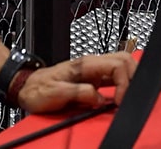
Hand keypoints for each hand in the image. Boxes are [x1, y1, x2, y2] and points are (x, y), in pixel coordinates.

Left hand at [15, 51, 137, 112]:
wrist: (26, 87)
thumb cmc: (38, 89)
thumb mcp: (56, 93)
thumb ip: (79, 93)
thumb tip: (99, 98)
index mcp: (86, 64)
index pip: (117, 64)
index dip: (124, 83)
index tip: (120, 100)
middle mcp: (93, 64)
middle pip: (125, 60)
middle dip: (133, 77)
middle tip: (130, 97)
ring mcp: (95, 71)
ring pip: (122, 66)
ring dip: (130, 80)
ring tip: (127, 97)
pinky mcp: (94, 80)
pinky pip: (115, 77)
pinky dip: (123, 85)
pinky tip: (121, 97)